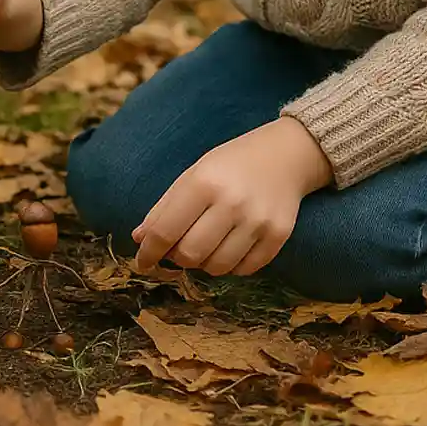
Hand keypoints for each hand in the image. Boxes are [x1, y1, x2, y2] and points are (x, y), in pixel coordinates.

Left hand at [131, 116, 332, 277]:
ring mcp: (257, 221)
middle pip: (190, 254)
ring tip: (205, 246)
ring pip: (217, 267)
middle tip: (178, 249)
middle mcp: (231, 204)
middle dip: (177, 258)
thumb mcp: (193, 174)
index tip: (143, 262)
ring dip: (203, 264)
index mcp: (203, 183)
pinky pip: (245, 270)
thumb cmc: (232, 164)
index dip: (149, 252)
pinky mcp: (278, 236)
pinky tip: (229, 249)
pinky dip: (230, 266)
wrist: (286, 155)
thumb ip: (165, 207)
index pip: (166, 231)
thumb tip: (140, 239)